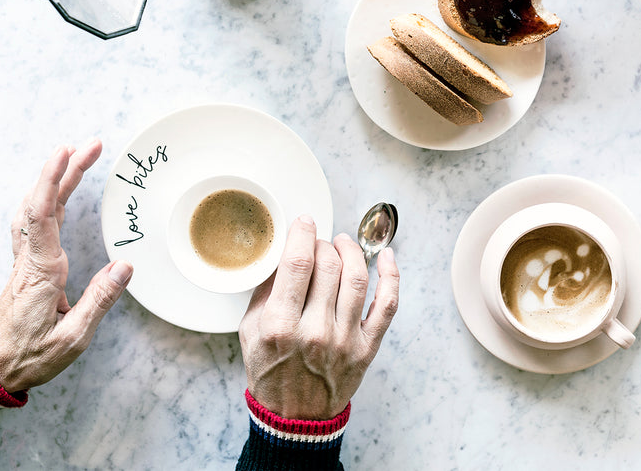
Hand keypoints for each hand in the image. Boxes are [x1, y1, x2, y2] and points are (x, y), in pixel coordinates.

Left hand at [0, 140, 133, 393]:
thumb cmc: (32, 355)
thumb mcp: (72, 337)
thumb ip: (100, 300)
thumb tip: (125, 265)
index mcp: (40, 272)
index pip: (44, 216)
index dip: (54, 181)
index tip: (68, 153)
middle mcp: (30, 260)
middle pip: (41, 203)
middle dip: (63, 170)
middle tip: (90, 146)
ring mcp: (26, 261)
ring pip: (35, 210)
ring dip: (55, 181)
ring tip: (78, 158)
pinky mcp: (29, 266)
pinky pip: (35, 223)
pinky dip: (48, 200)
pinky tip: (59, 192)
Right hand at [239, 216, 399, 419]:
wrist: (294, 418)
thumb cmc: (270, 371)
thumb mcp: (249, 331)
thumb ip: (265, 290)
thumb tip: (283, 250)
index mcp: (280, 326)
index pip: (298, 264)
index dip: (303, 233)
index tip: (304, 221)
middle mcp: (315, 331)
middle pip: (329, 266)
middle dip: (324, 244)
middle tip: (319, 243)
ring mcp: (345, 340)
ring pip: (357, 278)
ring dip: (352, 251)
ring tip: (343, 243)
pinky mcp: (367, 347)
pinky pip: (387, 304)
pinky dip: (391, 276)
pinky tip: (386, 257)